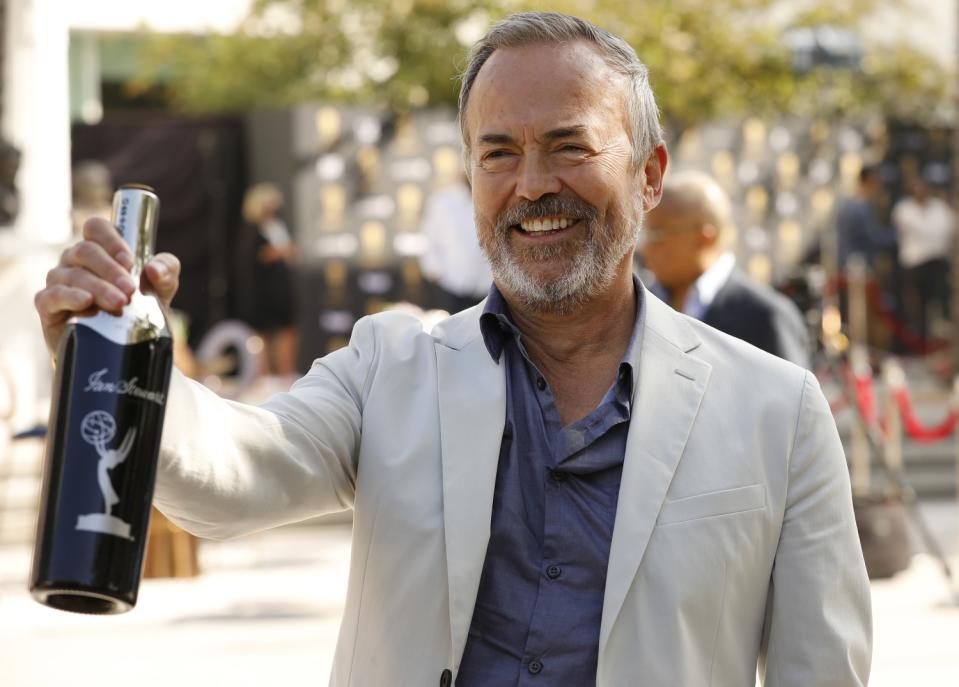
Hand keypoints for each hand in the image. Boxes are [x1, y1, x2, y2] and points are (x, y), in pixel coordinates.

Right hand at [35, 217, 180, 355]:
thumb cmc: (139, 307)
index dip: (111, 239)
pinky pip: (51, 296)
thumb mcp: (161, 287)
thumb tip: (154, 269)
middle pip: (85, 251)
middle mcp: (75, 261)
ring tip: (119, 302)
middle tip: (130, 290)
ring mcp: (59, 281)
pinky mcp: (48, 307)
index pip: (96, 227)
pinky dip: (69, 297)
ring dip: (98, 287)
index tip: (129, 261)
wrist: (123, 345)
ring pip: (72, 275)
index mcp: (99, 249)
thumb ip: (166, 270)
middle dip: (111, 270)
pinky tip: (86, 302)